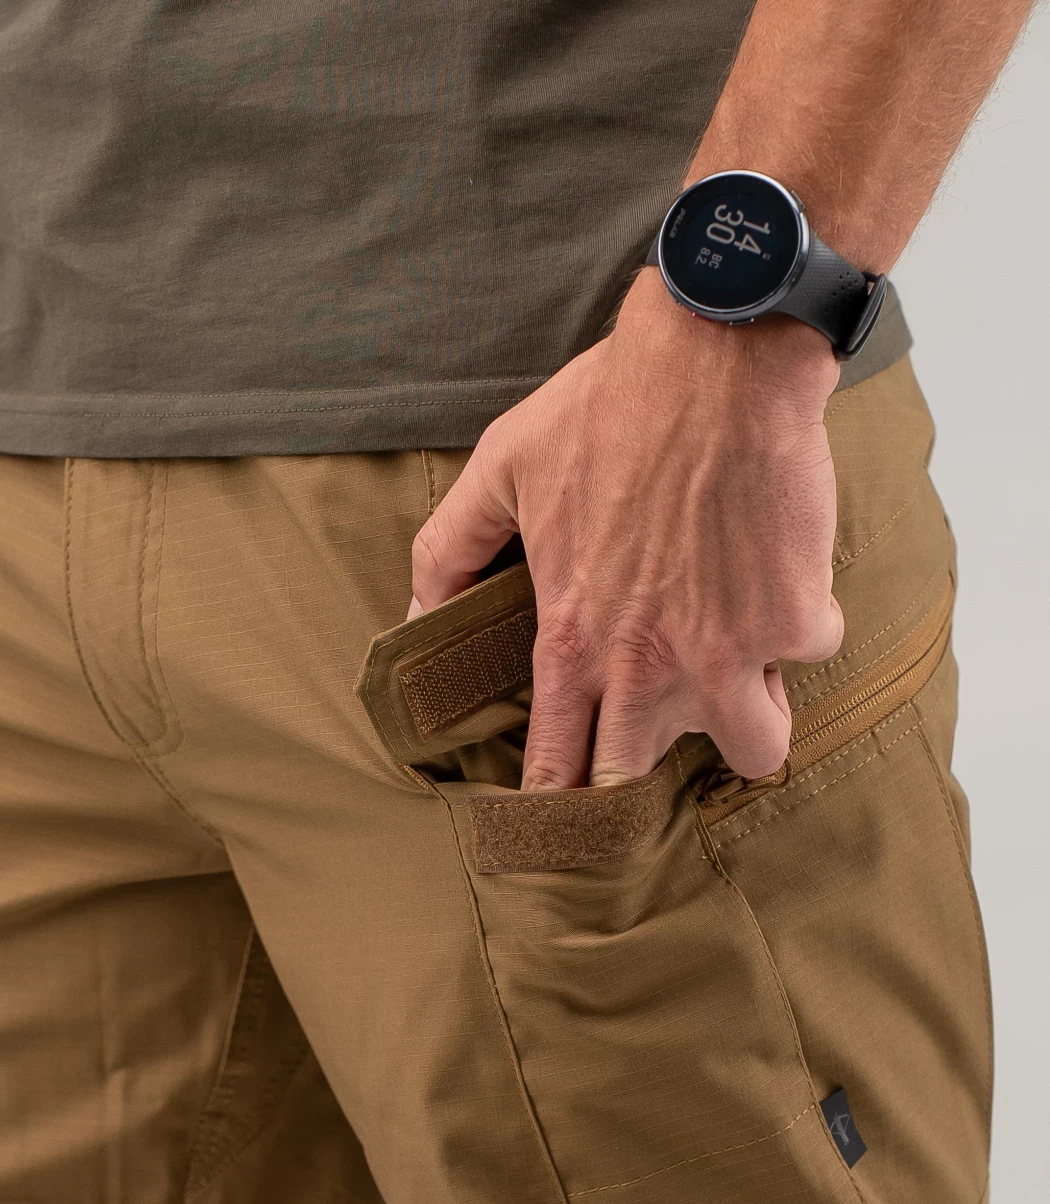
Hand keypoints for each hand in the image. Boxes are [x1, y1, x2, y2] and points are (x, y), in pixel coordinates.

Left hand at [409, 272, 843, 789]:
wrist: (720, 361)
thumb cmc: (609, 408)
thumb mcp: (502, 467)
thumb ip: (448, 550)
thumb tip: (415, 618)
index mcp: (574, 644)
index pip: (554, 770)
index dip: (554, 808)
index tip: (560, 821)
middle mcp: (649, 668)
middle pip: (643, 786)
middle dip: (643, 778)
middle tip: (650, 739)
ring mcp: (730, 652)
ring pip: (755, 750)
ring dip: (747, 721)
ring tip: (735, 673)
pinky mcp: (798, 619)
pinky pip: (809, 654)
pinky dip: (800, 625)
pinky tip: (780, 579)